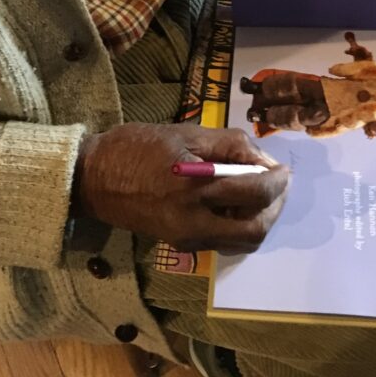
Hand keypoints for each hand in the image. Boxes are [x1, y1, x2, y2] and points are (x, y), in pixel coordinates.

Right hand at [72, 123, 289, 254]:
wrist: (92, 178)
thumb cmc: (135, 147)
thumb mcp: (184, 133)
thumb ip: (228, 145)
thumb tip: (262, 159)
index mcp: (195, 188)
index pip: (255, 192)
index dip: (277, 180)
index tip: (283, 168)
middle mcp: (193, 221)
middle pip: (255, 228)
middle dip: (276, 206)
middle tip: (280, 183)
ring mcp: (187, 237)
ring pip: (243, 242)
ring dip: (261, 218)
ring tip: (262, 192)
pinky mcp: (181, 243)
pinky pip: (224, 242)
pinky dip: (240, 225)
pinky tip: (238, 203)